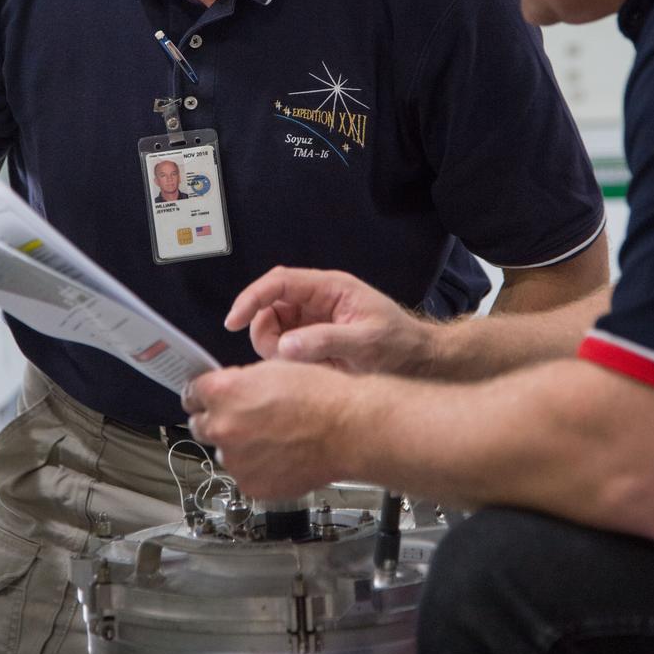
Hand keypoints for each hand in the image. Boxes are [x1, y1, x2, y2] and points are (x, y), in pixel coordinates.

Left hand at [182, 361, 355, 497]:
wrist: (348, 430)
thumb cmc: (320, 396)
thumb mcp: (273, 369)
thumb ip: (240, 382)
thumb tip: (229, 391)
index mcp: (223, 393)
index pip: (191, 394)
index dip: (201, 395)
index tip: (204, 398)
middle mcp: (222, 427)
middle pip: (200, 425)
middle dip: (217, 420)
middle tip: (242, 417)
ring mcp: (236, 460)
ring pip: (225, 452)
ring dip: (238, 446)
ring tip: (271, 438)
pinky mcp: (251, 486)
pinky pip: (244, 473)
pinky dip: (256, 467)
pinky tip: (279, 455)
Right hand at [225, 266, 434, 374]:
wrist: (419, 361)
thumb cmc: (400, 344)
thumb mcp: (366, 342)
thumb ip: (326, 341)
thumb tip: (287, 346)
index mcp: (330, 288)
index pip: (279, 282)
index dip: (252, 298)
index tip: (234, 320)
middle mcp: (318, 300)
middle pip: (269, 306)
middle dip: (264, 331)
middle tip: (280, 357)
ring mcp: (314, 320)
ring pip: (273, 328)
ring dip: (276, 349)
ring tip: (304, 366)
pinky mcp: (314, 339)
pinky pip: (284, 346)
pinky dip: (286, 360)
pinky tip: (308, 371)